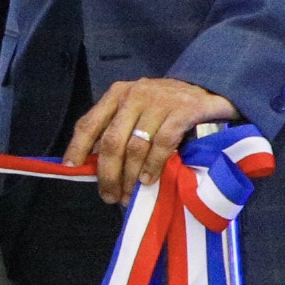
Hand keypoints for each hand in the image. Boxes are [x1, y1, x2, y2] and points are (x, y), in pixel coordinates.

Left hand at [64, 76, 239, 206]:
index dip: (78, 146)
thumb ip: (117, 130)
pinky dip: (153, 165)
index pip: (89, 123)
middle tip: (109, 195)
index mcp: (118, 94)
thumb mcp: (138, 111)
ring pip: (135, 146)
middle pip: (111, 141)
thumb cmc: (168, 107)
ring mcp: (160, 101)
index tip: (71, 167)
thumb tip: (93, 164)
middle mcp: (135, 95)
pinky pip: (162, 143)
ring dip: (130, 176)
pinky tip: (149, 180)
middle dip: (108, 173)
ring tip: (129, 194)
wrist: (212, 89)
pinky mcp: (184, 110)